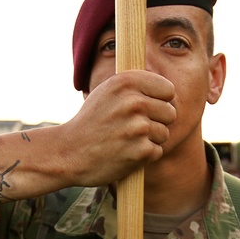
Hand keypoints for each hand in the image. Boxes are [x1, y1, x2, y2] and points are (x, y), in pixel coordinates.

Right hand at [58, 71, 175, 187]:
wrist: (69, 152)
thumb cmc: (91, 122)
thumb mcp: (108, 92)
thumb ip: (136, 86)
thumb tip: (167, 87)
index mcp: (126, 82)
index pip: (168, 90)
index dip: (159, 101)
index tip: (144, 108)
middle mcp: (133, 102)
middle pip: (170, 113)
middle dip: (156, 122)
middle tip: (132, 128)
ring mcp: (138, 128)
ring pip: (165, 133)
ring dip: (149, 140)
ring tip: (126, 140)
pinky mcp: (140, 151)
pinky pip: (157, 151)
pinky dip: (144, 156)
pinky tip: (125, 153)